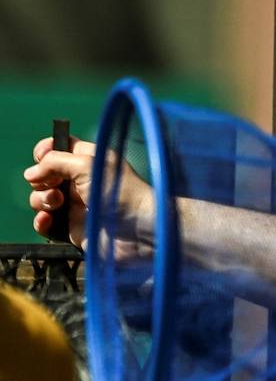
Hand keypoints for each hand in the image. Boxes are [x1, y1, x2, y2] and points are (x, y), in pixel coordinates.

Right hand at [24, 136, 151, 250]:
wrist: (140, 232)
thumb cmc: (121, 193)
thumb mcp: (88, 166)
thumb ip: (56, 162)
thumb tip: (30, 173)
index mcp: (90, 161)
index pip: (62, 148)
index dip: (47, 151)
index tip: (41, 156)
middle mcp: (83, 182)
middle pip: (46, 175)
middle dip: (41, 179)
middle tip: (54, 186)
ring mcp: (78, 206)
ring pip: (42, 199)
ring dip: (40, 199)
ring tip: (55, 203)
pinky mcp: (74, 228)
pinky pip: (47, 224)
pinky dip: (41, 221)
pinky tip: (47, 219)